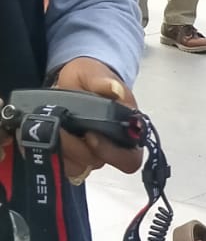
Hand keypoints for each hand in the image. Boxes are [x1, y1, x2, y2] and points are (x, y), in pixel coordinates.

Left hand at [50, 58, 142, 182]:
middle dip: (75, 148)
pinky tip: (41, 134)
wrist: (72, 83)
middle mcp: (110, 149)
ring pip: (76, 166)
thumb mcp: (95, 73)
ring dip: (59, 149)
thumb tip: (116, 90)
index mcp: (128, 133)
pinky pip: (59, 165)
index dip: (111, 153)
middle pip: (98, 163)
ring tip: (47, 127)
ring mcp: (89, 155)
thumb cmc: (91, 80)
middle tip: (60, 128)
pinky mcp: (70, 157)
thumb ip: (104, 81)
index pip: (129, 159)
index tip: (90, 135)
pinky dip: (48, 151)